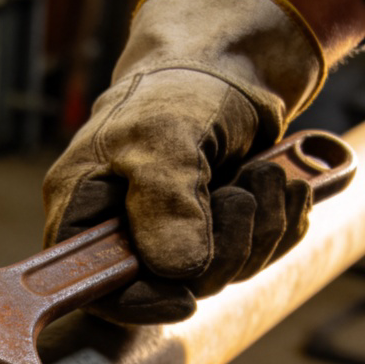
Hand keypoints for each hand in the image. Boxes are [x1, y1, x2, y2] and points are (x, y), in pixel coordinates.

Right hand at [43, 0, 325, 322]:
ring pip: (219, 275)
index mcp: (83, 211)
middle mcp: (123, 233)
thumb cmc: (179, 88)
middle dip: (221, 249)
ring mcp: (172, 238)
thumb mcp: (165, 135)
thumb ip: (166, 203)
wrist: (233, 60)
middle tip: (242, 193)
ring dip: (260, 228)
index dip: (137, 303)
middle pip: (167, 287)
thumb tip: (177, 271)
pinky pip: (255, 259)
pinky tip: (281, 184)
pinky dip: (279, 224)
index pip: (95, 285)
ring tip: (265, 173)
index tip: (184, 298)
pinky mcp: (217, 235)